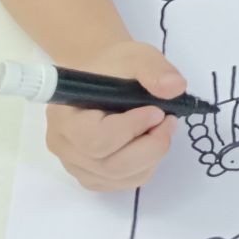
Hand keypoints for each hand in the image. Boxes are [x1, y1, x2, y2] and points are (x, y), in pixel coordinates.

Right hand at [46, 40, 183, 191]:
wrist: (104, 77)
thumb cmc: (116, 67)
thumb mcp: (137, 56)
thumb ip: (155, 69)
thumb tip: (175, 88)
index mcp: (64, 116)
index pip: (95, 139)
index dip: (131, 129)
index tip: (156, 111)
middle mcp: (64, 147)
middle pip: (110, 165)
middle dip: (150, 145)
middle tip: (168, 121)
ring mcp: (77, 166)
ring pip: (120, 177)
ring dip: (151, 156)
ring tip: (160, 128)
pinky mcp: (93, 177)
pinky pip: (124, 182)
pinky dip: (145, 165)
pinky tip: (148, 142)